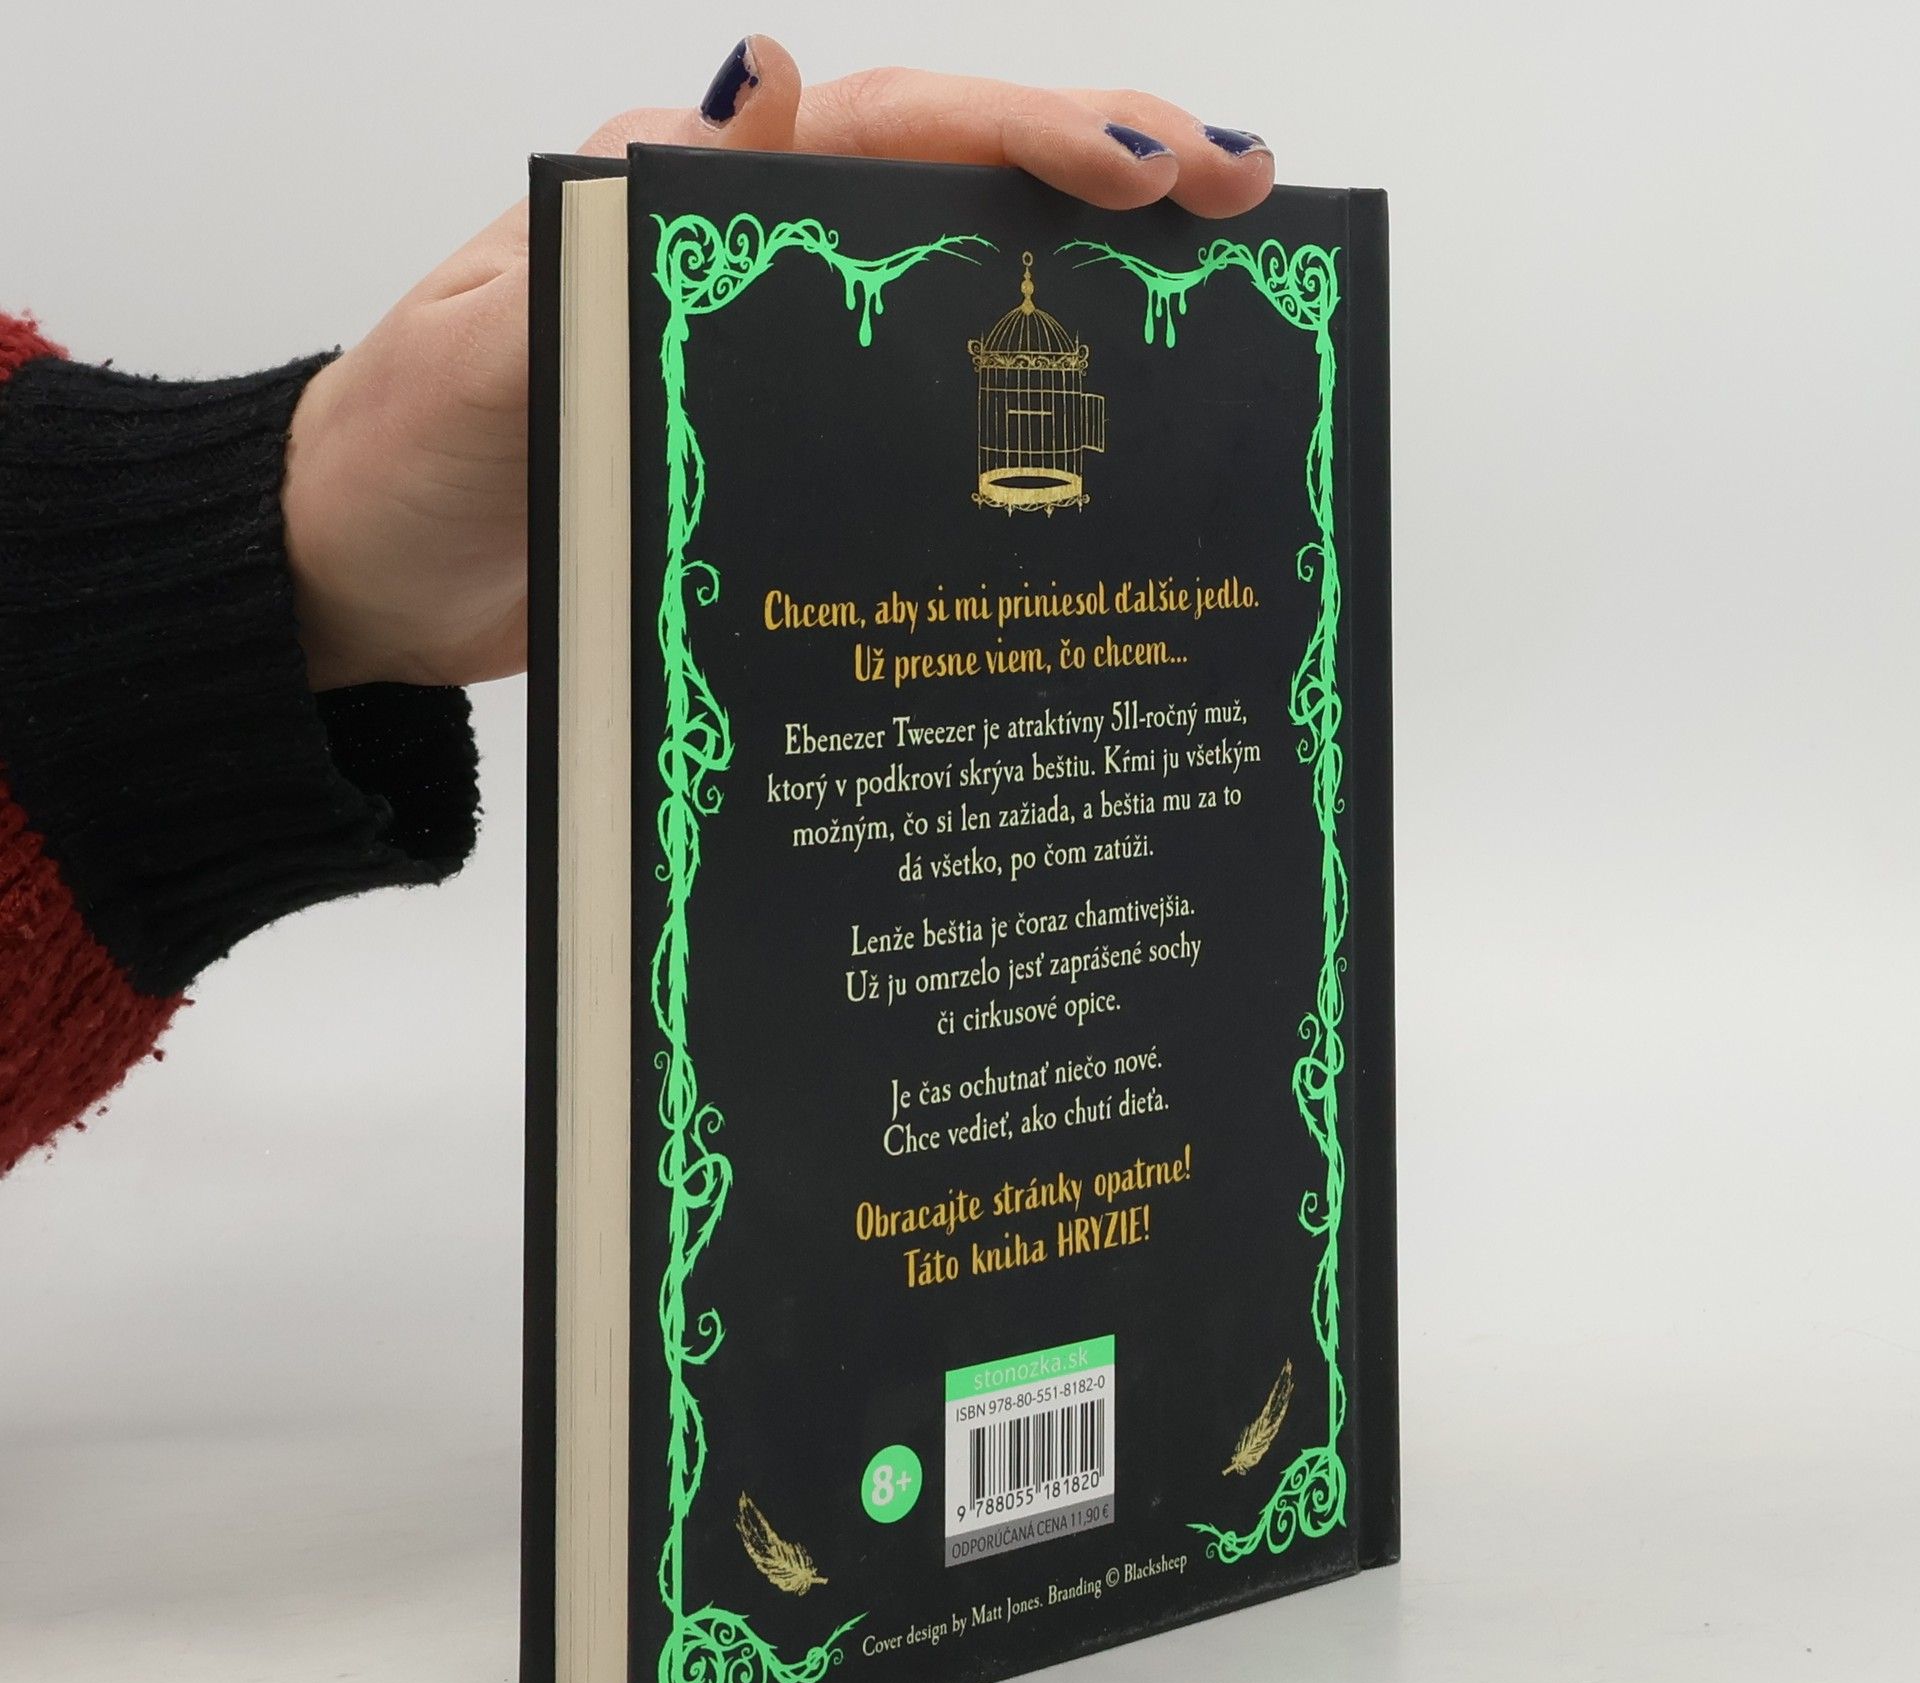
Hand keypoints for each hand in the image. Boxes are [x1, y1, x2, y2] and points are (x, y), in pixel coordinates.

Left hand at [282, 36, 1274, 691]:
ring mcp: (777, 363)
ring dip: (1084, 291)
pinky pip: (916, 412)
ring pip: (956, 294)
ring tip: (1217, 306)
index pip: (888, 132)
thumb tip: (751, 87)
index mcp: (692, 205)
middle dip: (1107, 180)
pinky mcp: (780, 457)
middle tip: (1247, 200)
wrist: (364, 580)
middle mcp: (754, 266)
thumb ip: (610, 239)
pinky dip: (1010, 410)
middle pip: (957, 188)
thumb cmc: (404, 456)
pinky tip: (1094, 443)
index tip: (1150, 164)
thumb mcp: (486, 343)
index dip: (1026, 133)